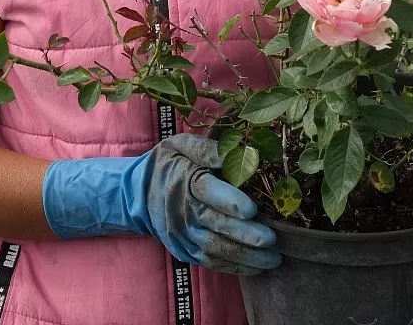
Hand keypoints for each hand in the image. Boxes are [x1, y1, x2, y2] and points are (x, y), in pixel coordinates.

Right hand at [41, 134, 281, 274]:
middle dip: (245, 235)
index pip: (206, 192)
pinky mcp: (185, 250)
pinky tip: (256, 267)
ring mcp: (183, 235)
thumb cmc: (169, 164)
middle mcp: (182, 211)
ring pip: (215, 249)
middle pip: (214, 225)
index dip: (229, 201)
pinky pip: (210, 262)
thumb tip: (236, 152)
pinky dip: (234, 267)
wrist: (139, 194)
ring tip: (273, 259)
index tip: (253, 209)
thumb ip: (206, 149)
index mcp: (183, 181)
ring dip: (245, 257)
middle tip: (272, 239)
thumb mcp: (181, 146)